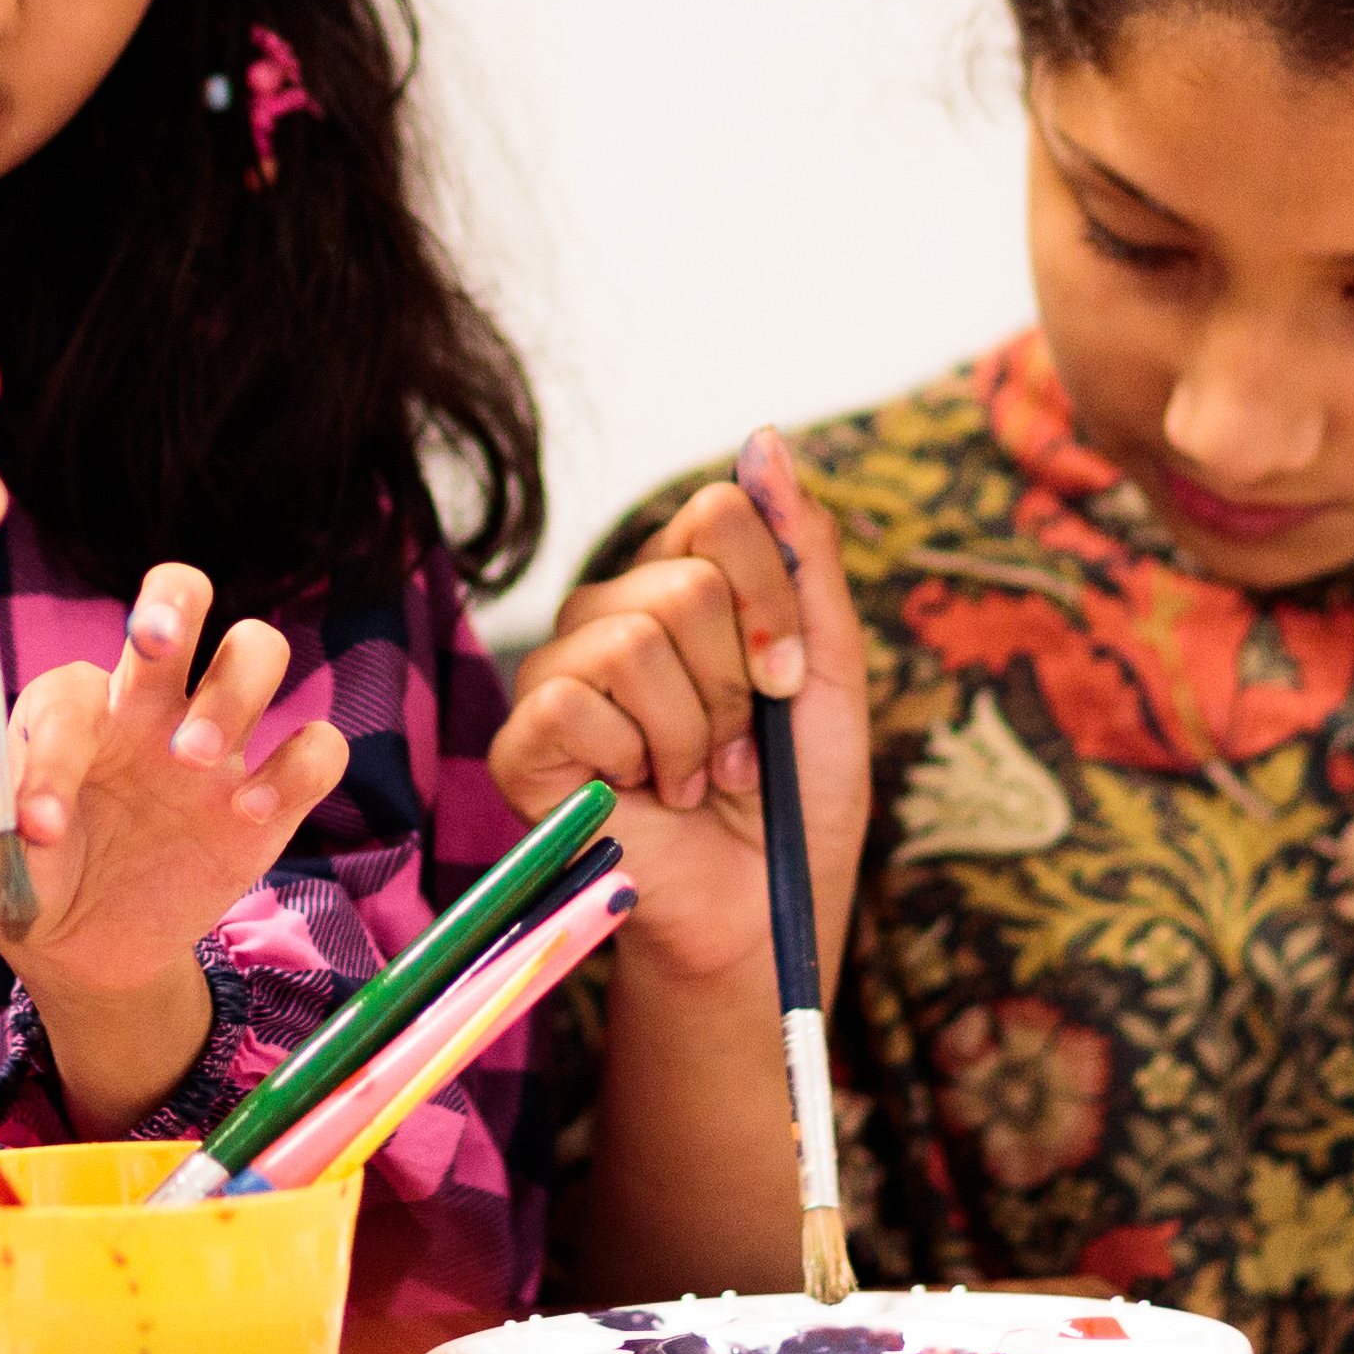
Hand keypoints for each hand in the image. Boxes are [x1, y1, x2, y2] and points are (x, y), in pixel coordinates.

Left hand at [0, 566, 354, 1128]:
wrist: (92, 955)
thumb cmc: (35, 889)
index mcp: (76, 711)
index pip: (71, 689)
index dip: (53, 749)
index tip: (40, 828)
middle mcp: (150, 705)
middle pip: (179, 596)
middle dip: (171, 605)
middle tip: (156, 645)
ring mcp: (217, 744)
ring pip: (257, 650)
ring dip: (232, 691)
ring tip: (192, 758)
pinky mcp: (270, 799)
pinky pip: (317, 748)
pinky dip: (297, 765)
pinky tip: (246, 815)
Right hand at [490, 429, 870, 995]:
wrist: (759, 917)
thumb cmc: (793, 803)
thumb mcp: (829, 670)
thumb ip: (803, 555)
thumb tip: (768, 437)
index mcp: (681, 583)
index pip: (719, 512)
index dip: (770, 598)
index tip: (788, 682)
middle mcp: (611, 615)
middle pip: (685, 581)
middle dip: (738, 685)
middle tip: (738, 752)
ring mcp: (560, 675)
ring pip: (633, 639)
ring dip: (694, 733)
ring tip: (695, 778)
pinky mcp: (524, 742)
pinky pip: (575, 700)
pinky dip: (636, 761)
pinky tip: (644, 795)